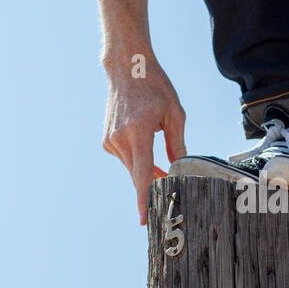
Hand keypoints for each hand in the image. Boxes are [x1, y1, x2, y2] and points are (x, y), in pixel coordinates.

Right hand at [101, 49, 186, 224]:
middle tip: (170, 191)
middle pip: (138, 175)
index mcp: (138, 132)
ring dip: (147, 171)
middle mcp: (120, 139)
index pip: (142, 173)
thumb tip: (181, 169)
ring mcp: (110, 141)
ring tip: (161, 163)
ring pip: (132, 169)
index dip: (144, 197)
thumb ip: (177, 144)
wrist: (126, 68)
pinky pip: (126, 160)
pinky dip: (137, 160)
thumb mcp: (175, 113)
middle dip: (153, 184)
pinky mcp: (107, 141)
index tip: (143, 219)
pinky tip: (144, 141)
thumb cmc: (155, 87)